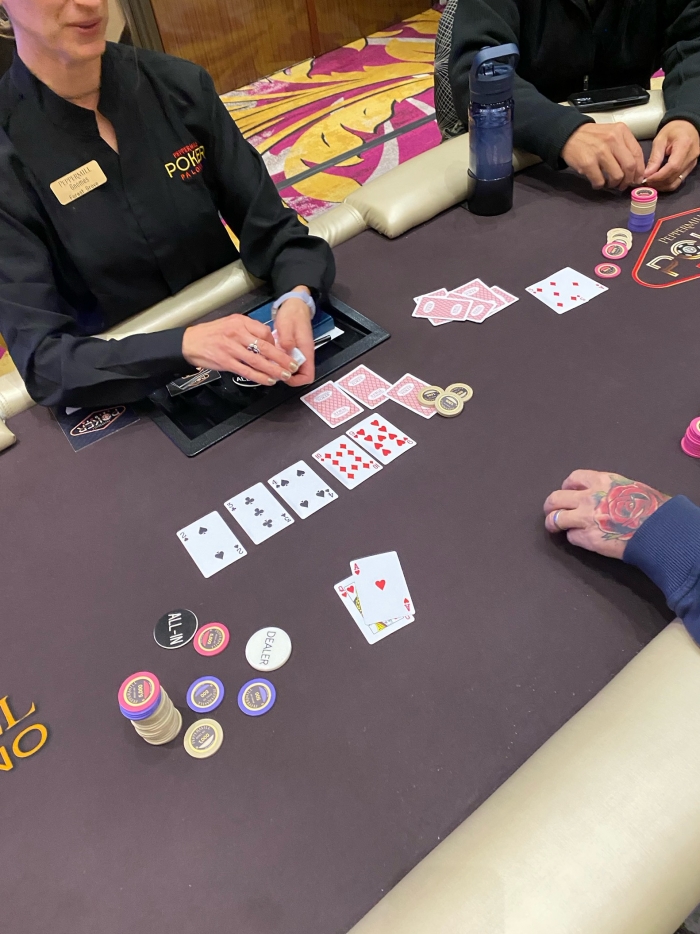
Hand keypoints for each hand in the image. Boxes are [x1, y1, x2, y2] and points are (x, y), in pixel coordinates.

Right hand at [182, 313, 297, 384]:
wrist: (189, 342)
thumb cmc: (211, 334)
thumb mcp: (230, 324)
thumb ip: (247, 331)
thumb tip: (266, 342)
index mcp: (240, 322)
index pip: (264, 332)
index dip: (275, 343)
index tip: (282, 352)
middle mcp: (237, 333)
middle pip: (265, 347)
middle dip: (281, 358)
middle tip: (292, 366)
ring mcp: (231, 348)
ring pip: (258, 361)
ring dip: (273, 370)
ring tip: (284, 376)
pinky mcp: (225, 361)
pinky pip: (246, 371)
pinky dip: (259, 377)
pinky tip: (268, 381)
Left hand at [273, 287, 315, 386]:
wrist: (295, 305)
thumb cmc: (292, 314)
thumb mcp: (287, 325)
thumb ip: (286, 339)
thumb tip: (286, 350)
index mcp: (306, 350)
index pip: (308, 376)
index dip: (296, 381)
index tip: (284, 376)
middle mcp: (304, 354)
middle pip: (300, 376)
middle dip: (286, 377)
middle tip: (273, 371)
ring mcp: (299, 353)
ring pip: (293, 370)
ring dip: (282, 370)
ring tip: (270, 364)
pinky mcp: (293, 350)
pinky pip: (288, 362)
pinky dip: (280, 363)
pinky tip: (271, 358)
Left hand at [543, 469, 669, 559]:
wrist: (659, 529)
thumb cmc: (652, 508)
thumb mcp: (630, 486)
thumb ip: (610, 489)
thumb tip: (601, 494)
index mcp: (601, 481)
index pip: (573, 478)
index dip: (567, 487)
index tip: (567, 492)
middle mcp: (588, 498)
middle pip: (556, 498)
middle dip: (551, 506)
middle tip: (551, 511)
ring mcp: (585, 519)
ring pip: (555, 519)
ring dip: (553, 523)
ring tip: (554, 527)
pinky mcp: (588, 539)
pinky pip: (571, 538)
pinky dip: (574, 539)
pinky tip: (582, 539)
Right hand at [561, 123, 644, 189]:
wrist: (570, 135)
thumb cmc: (593, 137)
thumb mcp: (612, 133)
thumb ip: (624, 146)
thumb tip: (635, 170)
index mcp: (621, 131)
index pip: (637, 154)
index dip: (639, 170)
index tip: (637, 179)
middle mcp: (612, 140)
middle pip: (630, 166)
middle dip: (628, 180)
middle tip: (623, 184)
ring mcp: (600, 152)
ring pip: (617, 176)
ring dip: (615, 184)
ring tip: (610, 183)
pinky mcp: (588, 163)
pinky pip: (600, 181)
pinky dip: (600, 185)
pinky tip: (597, 182)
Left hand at [644, 120, 699, 191]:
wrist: (687, 127)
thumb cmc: (673, 130)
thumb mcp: (660, 139)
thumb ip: (654, 157)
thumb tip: (646, 174)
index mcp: (684, 145)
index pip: (672, 166)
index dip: (658, 176)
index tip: (646, 179)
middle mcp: (691, 156)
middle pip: (674, 177)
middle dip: (658, 182)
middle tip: (645, 182)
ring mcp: (692, 163)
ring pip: (676, 182)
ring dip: (662, 186)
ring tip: (650, 182)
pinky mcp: (690, 168)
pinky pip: (679, 180)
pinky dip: (667, 183)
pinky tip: (658, 181)